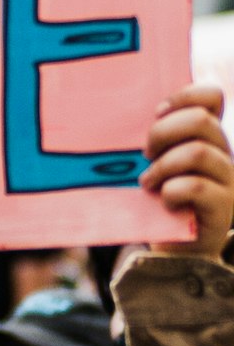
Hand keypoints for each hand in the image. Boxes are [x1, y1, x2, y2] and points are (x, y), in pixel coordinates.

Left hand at [142, 85, 233, 258]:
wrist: (176, 249)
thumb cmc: (158, 201)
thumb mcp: (155, 164)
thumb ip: (155, 141)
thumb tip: (122, 116)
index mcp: (208, 136)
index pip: (212, 97)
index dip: (184, 96)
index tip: (157, 113)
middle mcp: (224, 153)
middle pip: (201, 120)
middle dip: (163, 132)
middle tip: (145, 155)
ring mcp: (228, 179)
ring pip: (198, 152)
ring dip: (163, 166)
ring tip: (147, 183)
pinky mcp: (224, 207)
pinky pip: (198, 187)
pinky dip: (172, 191)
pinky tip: (163, 200)